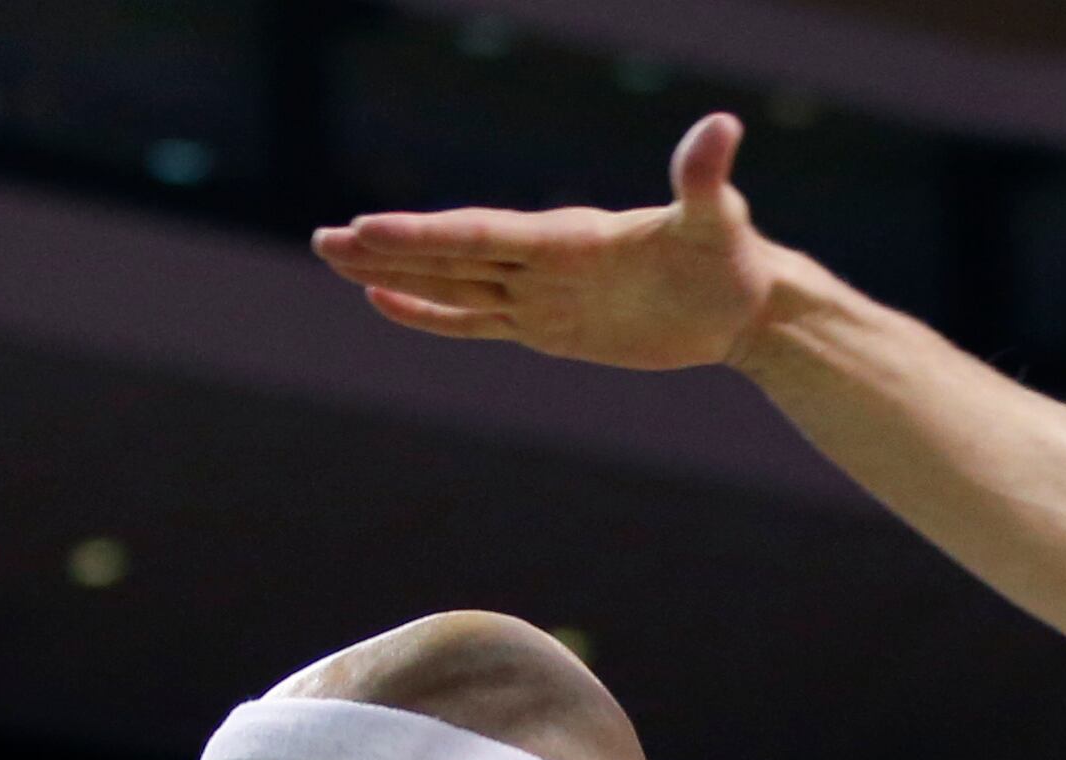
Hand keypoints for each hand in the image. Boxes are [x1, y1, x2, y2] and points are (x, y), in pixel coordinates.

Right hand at [311, 110, 779, 370]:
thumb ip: (705, 179)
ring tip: (336, 259)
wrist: (740, 301)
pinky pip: (480, 321)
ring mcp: (542, 292)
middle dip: (389, 250)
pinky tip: (387, 303)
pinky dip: (434, 315)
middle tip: (325, 240)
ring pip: (455, 284)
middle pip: (452, 255)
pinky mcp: (549, 325)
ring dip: (396, 275)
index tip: (371, 230)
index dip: (428, 236)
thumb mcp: (719, 223)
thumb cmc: (731, 259)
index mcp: (568, 235)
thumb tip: (723, 128)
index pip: (484, 235)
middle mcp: (543, 259)